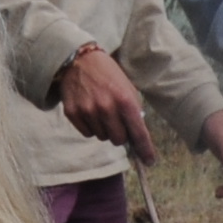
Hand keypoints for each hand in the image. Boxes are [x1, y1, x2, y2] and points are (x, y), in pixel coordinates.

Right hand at [56, 44, 152, 159]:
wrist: (79, 60)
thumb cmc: (108, 75)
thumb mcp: (128, 88)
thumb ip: (134, 111)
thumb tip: (137, 136)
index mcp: (125, 100)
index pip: (138, 133)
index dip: (145, 149)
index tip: (149, 161)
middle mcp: (106, 108)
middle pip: (118, 140)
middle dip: (120, 134)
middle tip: (117, 121)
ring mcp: (88, 111)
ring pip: (102, 137)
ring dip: (104, 129)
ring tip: (101, 110)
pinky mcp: (73, 113)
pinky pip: (87, 133)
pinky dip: (91, 127)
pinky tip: (90, 111)